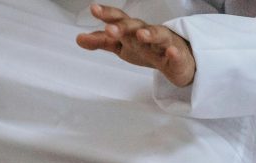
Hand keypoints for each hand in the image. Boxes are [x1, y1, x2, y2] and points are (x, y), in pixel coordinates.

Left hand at [76, 4, 195, 86]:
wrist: (176, 61)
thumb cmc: (147, 48)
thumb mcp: (121, 46)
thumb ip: (102, 41)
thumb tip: (79, 38)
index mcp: (133, 30)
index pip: (119, 20)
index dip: (107, 15)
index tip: (94, 9)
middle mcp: (148, 33)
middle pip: (136, 27)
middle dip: (123, 27)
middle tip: (110, 28)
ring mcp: (164, 43)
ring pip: (158, 36)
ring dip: (150, 34)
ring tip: (141, 35)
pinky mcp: (177, 57)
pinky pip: (176, 54)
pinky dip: (173, 52)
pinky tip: (171, 51)